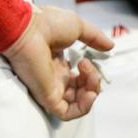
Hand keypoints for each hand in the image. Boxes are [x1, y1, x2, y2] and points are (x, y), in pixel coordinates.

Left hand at [1, 4, 112, 118]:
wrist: (27, 28)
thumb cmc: (45, 23)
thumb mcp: (77, 27)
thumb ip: (95, 38)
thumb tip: (110, 46)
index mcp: (57, 62)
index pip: (78, 77)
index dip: (91, 72)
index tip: (91, 58)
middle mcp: (53, 76)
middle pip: (80, 91)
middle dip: (93, 81)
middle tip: (87, 64)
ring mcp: (50, 87)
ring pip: (77, 103)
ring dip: (92, 91)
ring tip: (88, 73)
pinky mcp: (47, 97)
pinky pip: (67, 113)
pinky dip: (84, 107)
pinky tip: (89, 92)